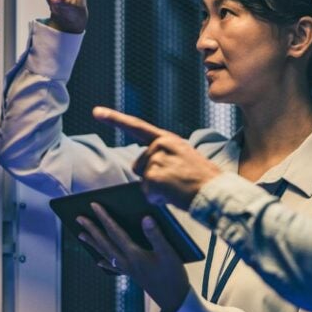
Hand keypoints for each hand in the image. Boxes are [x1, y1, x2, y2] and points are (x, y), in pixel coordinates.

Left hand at [77, 203, 190, 311]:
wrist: (174, 300)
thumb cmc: (173, 275)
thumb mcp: (168, 252)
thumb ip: (155, 235)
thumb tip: (145, 217)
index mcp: (134, 254)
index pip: (115, 232)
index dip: (104, 217)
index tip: (93, 205)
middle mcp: (127, 262)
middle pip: (105, 243)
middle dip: (92, 229)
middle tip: (79, 218)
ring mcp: (128, 270)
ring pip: (106, 254)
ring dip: (93, 243)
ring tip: (81, 235)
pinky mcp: (132, 276)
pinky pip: (114, 267)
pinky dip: (105, 262)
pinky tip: (99, 262)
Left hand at [93, 106, 221, 209]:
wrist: (216, 192)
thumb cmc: (203, 179)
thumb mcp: (184, 157)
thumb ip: (164, 155)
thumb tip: (143, 166)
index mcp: (168, 139)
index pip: (137, 126)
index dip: (115, 119)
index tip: (96, 112)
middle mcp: (160, 146)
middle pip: (138, 165)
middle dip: (150, 177)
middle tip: (175, 181)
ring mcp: (156, 160)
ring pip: (143, 180)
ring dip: (156, 189)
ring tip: (177, 187)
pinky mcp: (153, 177)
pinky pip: (147, 193)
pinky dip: (158, 199)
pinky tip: (173, 195)